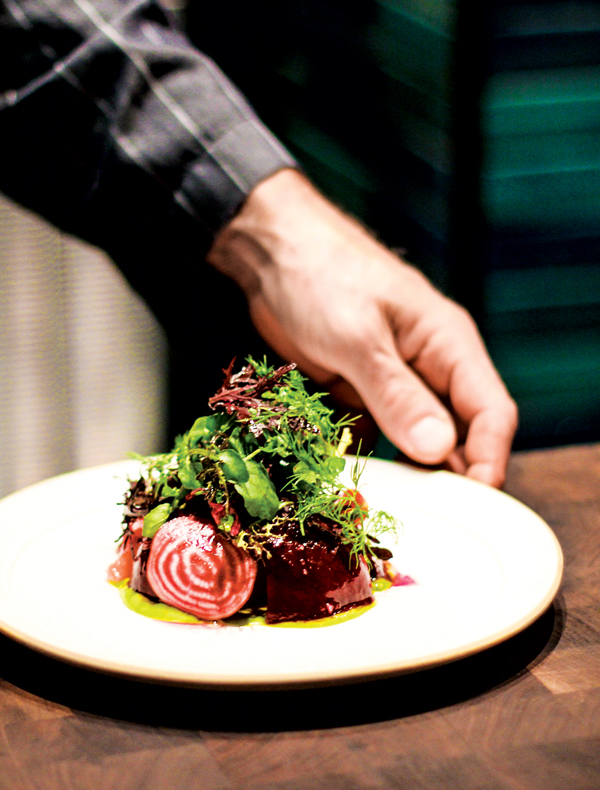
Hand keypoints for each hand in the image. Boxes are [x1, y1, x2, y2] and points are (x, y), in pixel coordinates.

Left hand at [207, 169, 517, 486]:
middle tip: (433, 519)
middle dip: (450, 477)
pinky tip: (358, 483)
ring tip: (395, 508)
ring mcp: (394, 382)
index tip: (475, 501)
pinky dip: (371, 459)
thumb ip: (396, 393)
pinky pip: (377, 436)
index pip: (490, 410)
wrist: (271, 254)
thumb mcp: (357, 337)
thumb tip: (439, 449)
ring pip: (416, 440)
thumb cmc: (321, 277)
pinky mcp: (361, 392)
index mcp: (447, 344)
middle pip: (458, 433)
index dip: (489, 458)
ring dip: (409, 474)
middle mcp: (429, 367)